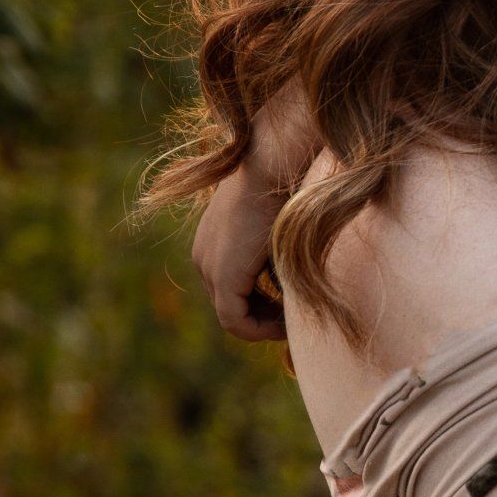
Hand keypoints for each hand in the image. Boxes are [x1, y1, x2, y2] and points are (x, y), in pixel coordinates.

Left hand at [192, 159, 287, 338]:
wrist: (272, 167)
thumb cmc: (284, 185)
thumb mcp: (276, 225)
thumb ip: (275, 254)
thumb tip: (293, 280)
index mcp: (212, 243)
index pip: (231, 288)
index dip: (261, 305)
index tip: (289, 307)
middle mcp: (203, 258)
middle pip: (231, 304)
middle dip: (263, 316)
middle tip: (293, 319)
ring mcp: (209, 269)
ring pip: (232, 316)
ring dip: (263, 324)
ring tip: (291, 323)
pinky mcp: (223, 279)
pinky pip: (235, 322)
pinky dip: (260, 328)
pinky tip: (286, 323)